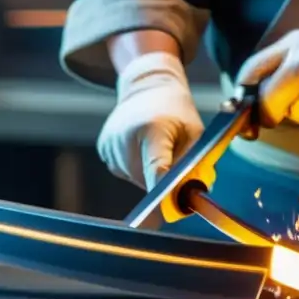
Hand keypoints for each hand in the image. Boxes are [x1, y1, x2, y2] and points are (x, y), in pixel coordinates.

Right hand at [96, 51, 206, 190]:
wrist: (147, 87)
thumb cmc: (176, 111)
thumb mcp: (194, 133)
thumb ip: (194, 166)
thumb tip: (190, 199)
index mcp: (152, 129)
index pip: (156, 171)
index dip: (165, 195)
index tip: (169, 211)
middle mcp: (125, 138)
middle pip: (146, 181)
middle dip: (164, 183)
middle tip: (176, 166)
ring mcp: (111, 144)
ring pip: (136, 179)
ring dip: (150, 175)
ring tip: (157, 148)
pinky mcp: (104, 149)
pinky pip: (126, 172)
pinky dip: (138, 168)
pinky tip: (142, 146)